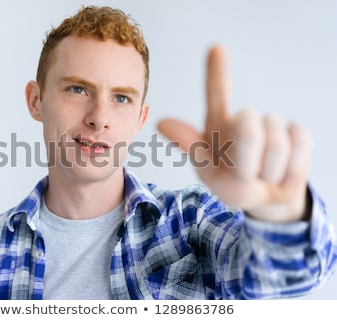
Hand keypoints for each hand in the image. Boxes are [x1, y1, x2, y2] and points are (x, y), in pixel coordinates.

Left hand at [157, 46, 311, 222]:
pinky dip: (290, 168)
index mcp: (218, 125)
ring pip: (275, 143)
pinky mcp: (296, 132)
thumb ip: (191, 145)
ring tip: (263, 175)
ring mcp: (271, 123)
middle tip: (245, 175)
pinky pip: (298, 145)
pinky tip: (283, 171)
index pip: (217, 93)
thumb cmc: (232, 184)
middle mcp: (244, 119)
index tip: (216, 48)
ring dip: (268, 170)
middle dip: (248, 159)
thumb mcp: (208, 171)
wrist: (266, 199)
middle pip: (249, 127)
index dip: (216, 72)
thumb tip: (161, 121)